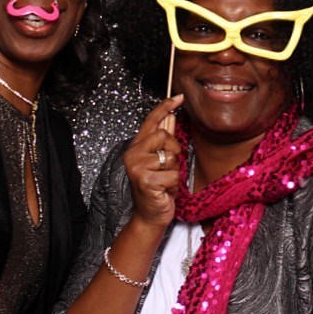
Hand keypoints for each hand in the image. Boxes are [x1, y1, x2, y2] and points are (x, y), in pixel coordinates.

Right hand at [121, 95, 185, 226]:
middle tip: (168, 167)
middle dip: (174, 151)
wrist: (150, 216)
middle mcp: (133, 154)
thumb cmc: (157, 189)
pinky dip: (173, 184)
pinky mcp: (146, 180)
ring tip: (165, 181)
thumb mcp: (162, 161)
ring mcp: (137, 167)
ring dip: (174, 171)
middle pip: (164, 136)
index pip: (151, 121)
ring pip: (170, 156)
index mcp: (137, 147)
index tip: (179, 97)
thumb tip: (170, 118)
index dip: (165, 107)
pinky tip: (164, 190)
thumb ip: (164, 140)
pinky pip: (172, 174)